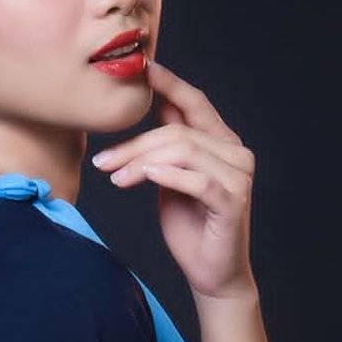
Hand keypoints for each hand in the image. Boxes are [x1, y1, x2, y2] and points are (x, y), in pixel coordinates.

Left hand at [90, 59, 256, 302]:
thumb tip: (150, 113)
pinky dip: (168, 175)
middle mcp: (235, 153)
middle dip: (134, 145)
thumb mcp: (171, 179)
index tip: (143, 68)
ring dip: (142, 162)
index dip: (169, 83)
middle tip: (103, 161)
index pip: (194, 103)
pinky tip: (145, 176)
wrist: (212, 273)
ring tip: (116, 178)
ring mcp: (238, 176)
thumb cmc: (190, 226)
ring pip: (183, 151)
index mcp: (221, 143)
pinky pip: (197, 179)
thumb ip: (167, 148)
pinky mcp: (233, 200)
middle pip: (177, 132)